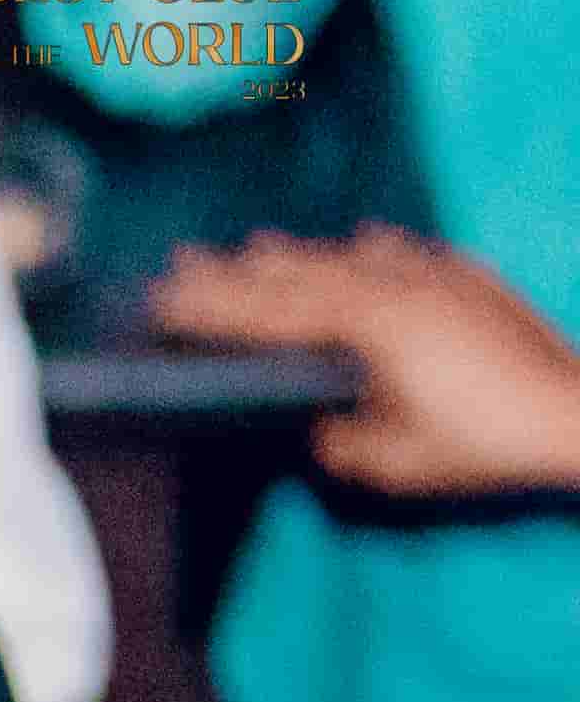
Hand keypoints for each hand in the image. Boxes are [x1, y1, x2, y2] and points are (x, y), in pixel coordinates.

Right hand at [155, 231, 579, 500]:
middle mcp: (399, 287)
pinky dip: (376, 249)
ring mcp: (439, 277)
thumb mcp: (394, 460)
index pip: (272, 315)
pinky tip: (364, 241)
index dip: (213, 309)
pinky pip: (410, 254)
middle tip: (181, 264)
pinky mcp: (473, 282)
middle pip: (300, 275)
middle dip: (237, 272)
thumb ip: (340, 440)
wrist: (575, 411)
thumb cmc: (483, 444)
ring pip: (350, 257)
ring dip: (298, 256)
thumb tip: (315, 426)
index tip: (162, 301)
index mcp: (370, 326)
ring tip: (253, 247)